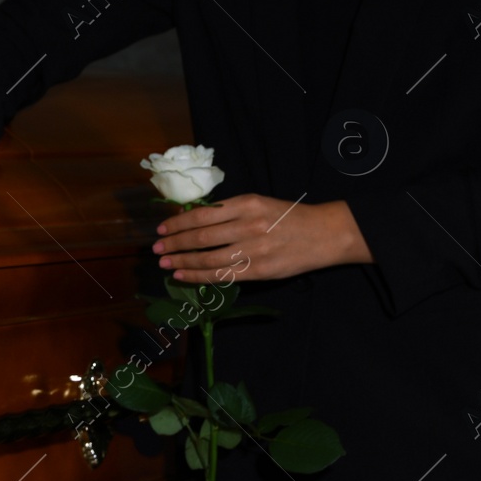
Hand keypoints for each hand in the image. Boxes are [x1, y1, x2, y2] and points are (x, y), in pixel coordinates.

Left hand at [152, 194, 373, 281]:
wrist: (325, 234)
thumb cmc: (288, 217)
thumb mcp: (259, 203)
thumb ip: (228, 211)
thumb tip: (192, 220)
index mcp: (246, 204)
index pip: (202, 214)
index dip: (178, 223)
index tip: (162, 229)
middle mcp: (248, 225)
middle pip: (201, 237)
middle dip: (174, 244)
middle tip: (156, 249)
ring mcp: (254, 250)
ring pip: (208, 258)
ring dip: (182, 262)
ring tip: (165, 263)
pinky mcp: (259, 271)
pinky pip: (222, 275)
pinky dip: (198, 276)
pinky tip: (183, 275)